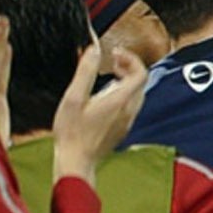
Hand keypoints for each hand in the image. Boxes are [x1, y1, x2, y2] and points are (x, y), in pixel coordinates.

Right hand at [52, 47, 146, 186]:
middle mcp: (129, 111)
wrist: (76, 163)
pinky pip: (130, 106)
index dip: (131, 58)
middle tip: (112, 61)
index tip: (115, 53)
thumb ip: (85, 71)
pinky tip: (105, 96)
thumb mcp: (73, 97)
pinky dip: (123, 94)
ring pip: (137, 94)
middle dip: (129, 67)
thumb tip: (94, 49)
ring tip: (108, 76)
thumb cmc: (72, 133)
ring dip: (126, 81)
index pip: (141, 73)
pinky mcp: (122, 130)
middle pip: (140, 82)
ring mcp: (127, 122)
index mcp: (120, 101)